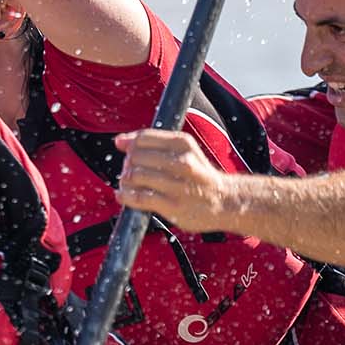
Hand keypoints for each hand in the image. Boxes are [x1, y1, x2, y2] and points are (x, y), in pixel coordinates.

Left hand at [112, 129, 235, 233]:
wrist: (225, 200)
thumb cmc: (199, 175)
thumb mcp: (184, 150)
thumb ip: (153, 143)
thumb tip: (120, 141)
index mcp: (183, 144)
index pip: (143, 138)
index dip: (129, 145)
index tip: (126, 151)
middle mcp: (182, 162)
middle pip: (136, 157)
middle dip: (128, 164)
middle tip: (131, 172)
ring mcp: (178, 185)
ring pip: (135, 176)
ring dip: (126, 181)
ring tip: (129, 184)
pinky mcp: (172, 205)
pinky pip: (138, 197)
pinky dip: (125, 196)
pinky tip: (123, 195)